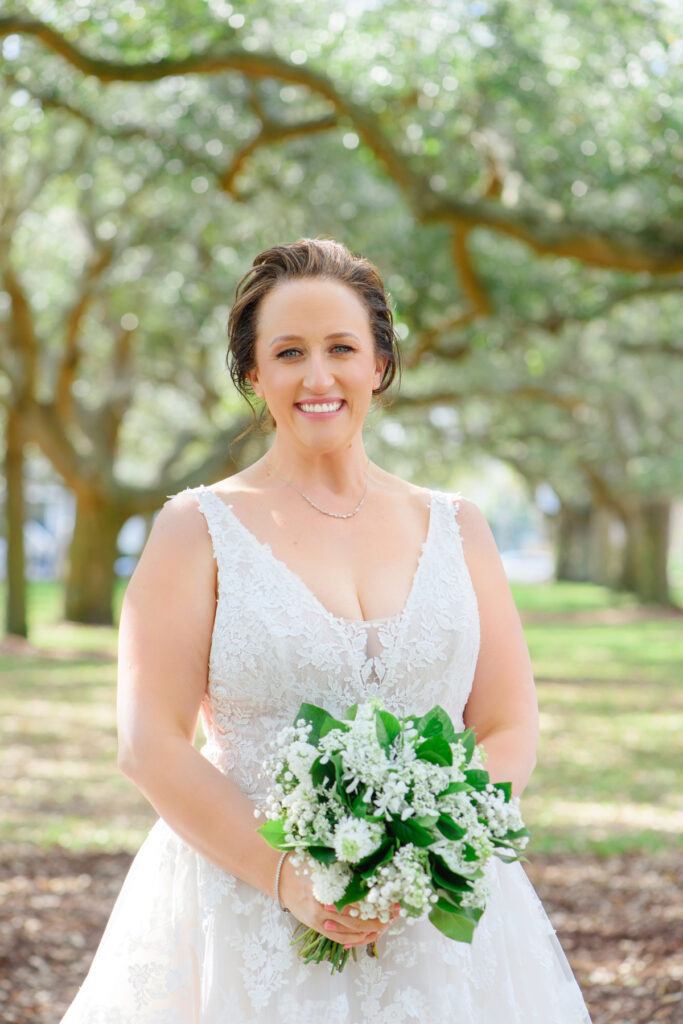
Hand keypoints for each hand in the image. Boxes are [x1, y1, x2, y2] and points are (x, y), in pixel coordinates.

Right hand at [279, 856, 400, 947]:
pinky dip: (356, 939)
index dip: (377, 902)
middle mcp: (322, 907)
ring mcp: (318, 920)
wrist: (281, 878)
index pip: (357, 900)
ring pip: (351, 931)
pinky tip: (369, 934)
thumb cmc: (305, 864)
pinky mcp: (316, 927)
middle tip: (397, 913)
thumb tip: (372, 867)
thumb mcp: (323, 861)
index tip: (393, 899)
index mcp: (325, 888)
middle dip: (380, 917)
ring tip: (388, 923)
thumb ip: (344, 867)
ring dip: (372, 929)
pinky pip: (339, 938)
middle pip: (357, 918)